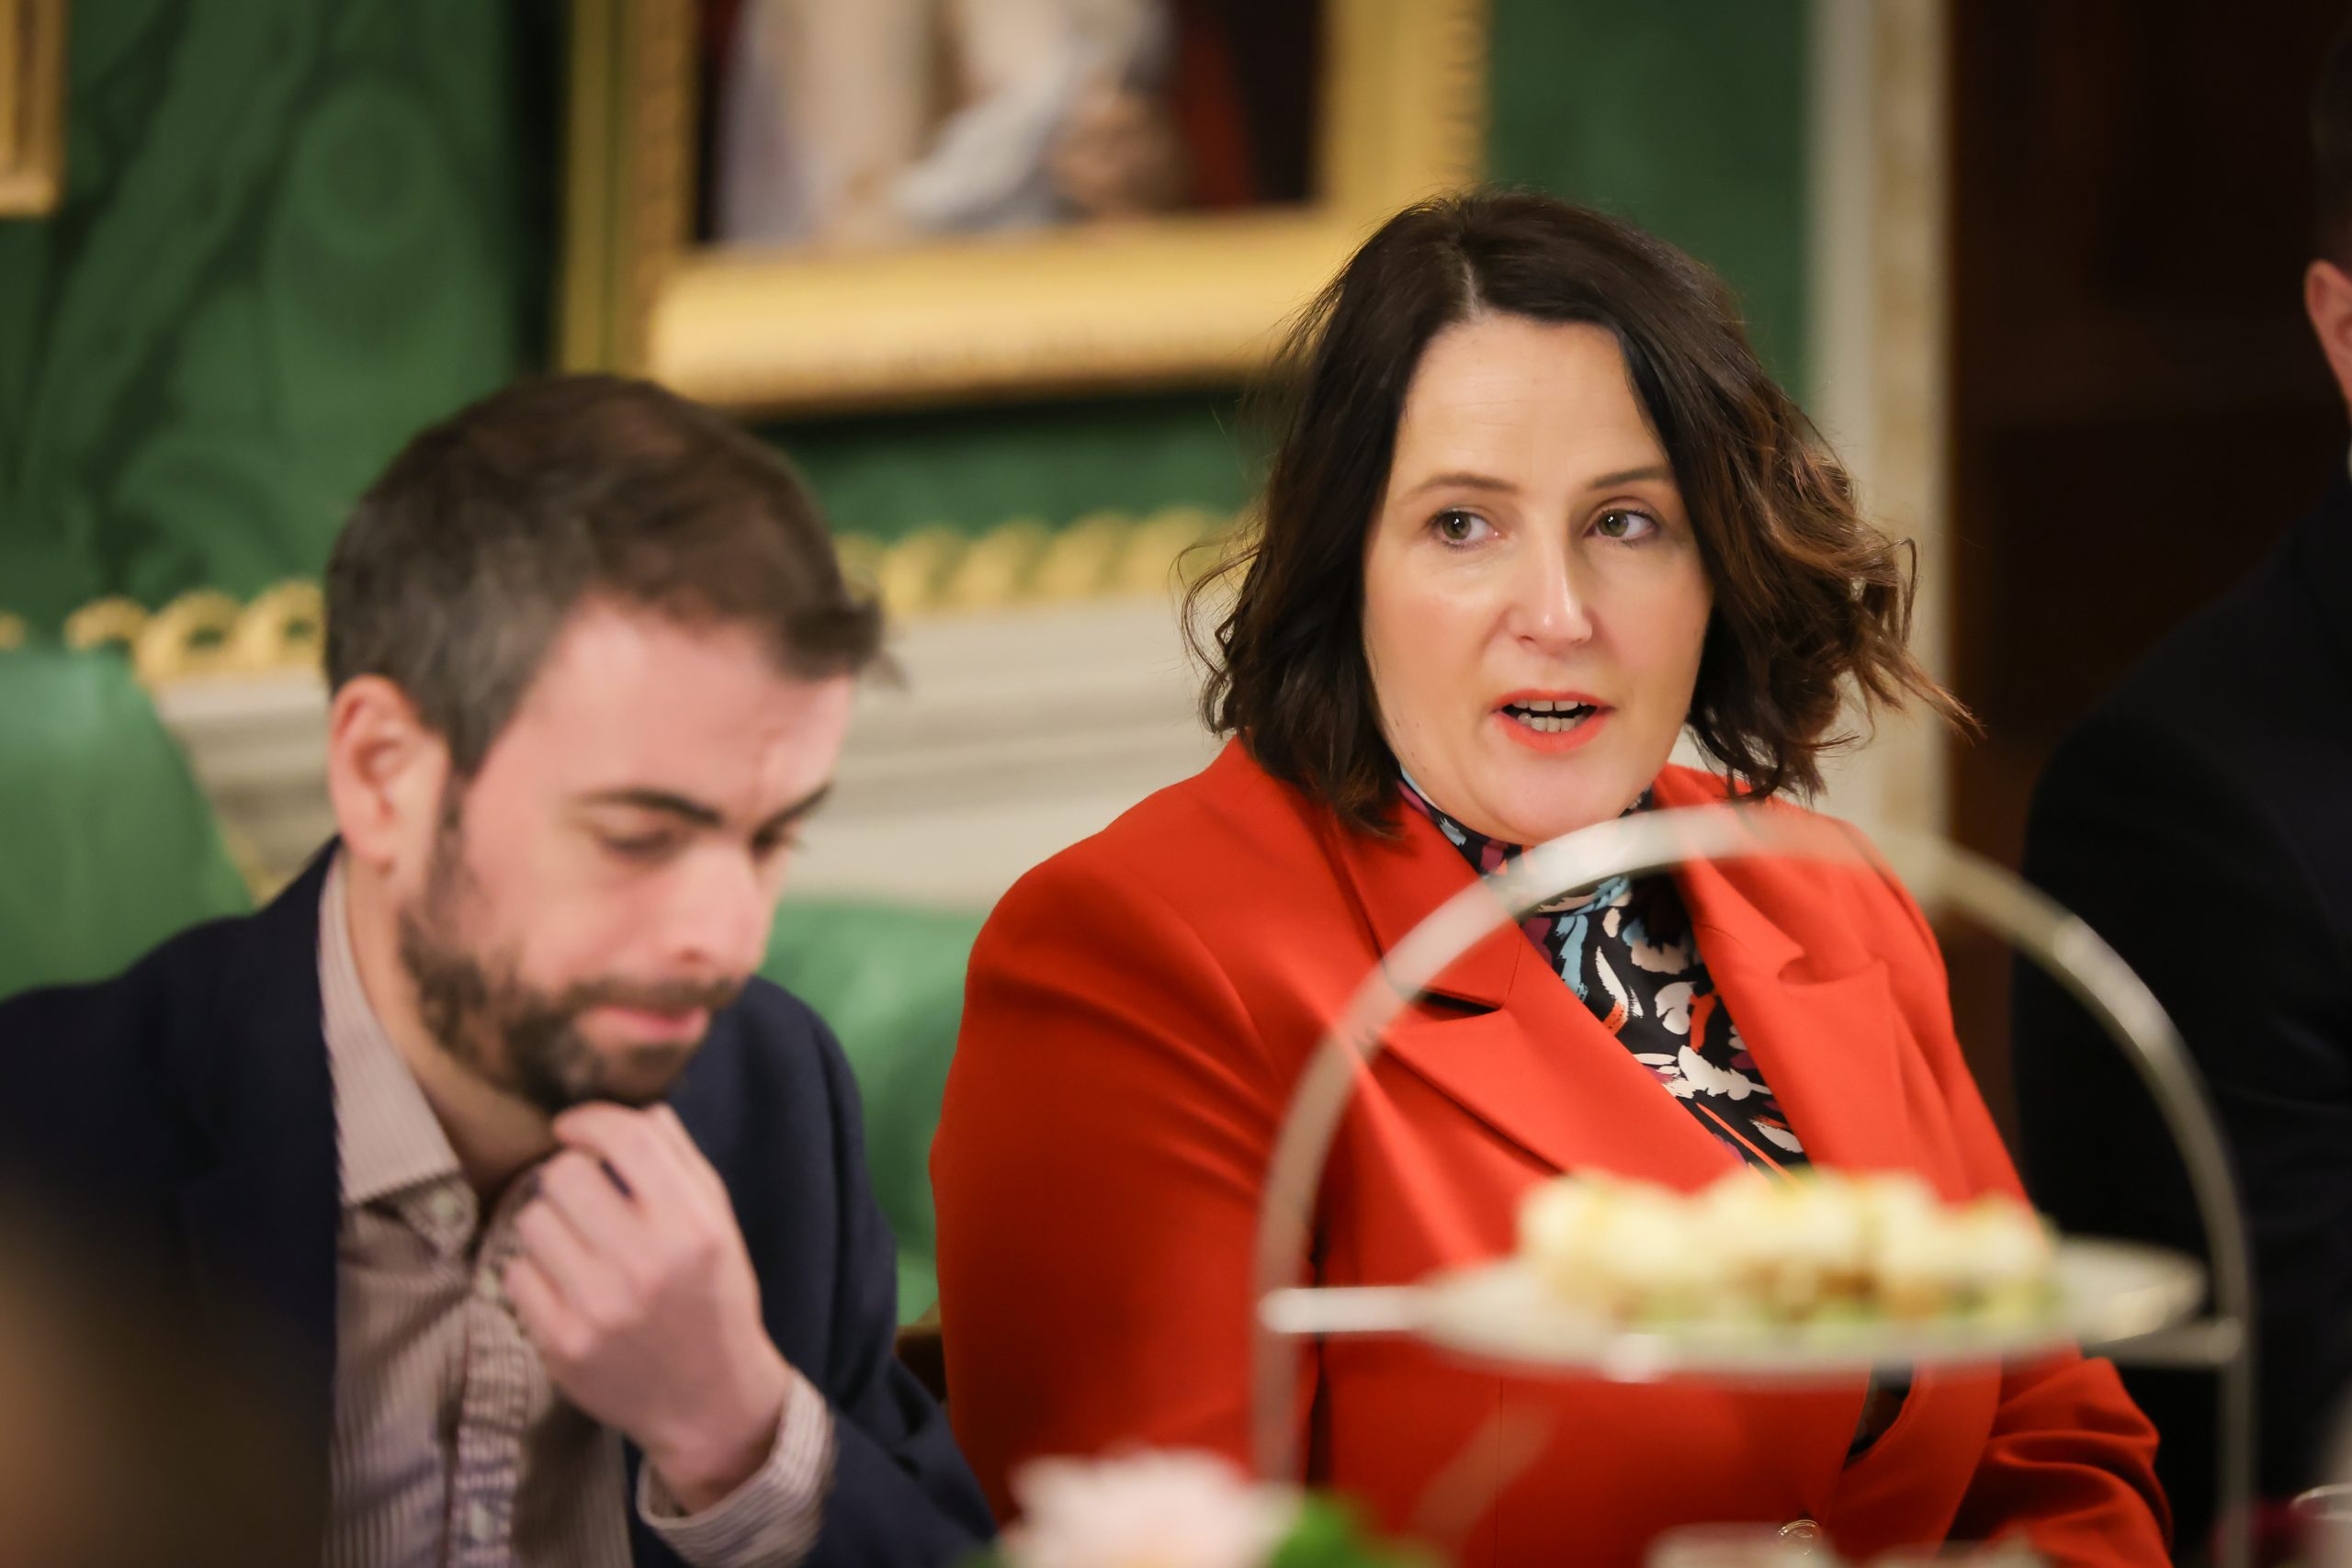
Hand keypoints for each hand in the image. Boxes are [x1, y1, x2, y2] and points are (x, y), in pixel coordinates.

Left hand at [505, 1103, 793, 1511]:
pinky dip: (535, 1271)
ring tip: (576, 1244)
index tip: (575, 1127)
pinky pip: (515, 1272)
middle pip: (564, 1173)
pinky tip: (565, 1284)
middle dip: (568, 1174)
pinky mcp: (561, 1344)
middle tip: (582, 1196)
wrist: (710, 1401)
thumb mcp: (717, 1223)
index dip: (590, 1119)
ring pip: (532, 1220)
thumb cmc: (713, 1297)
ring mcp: (599, 1307)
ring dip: (549, 1222)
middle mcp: (646, 1264)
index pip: (626, 1138)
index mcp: (693, 1226)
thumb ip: (678, 1159)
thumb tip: (630, 1107)